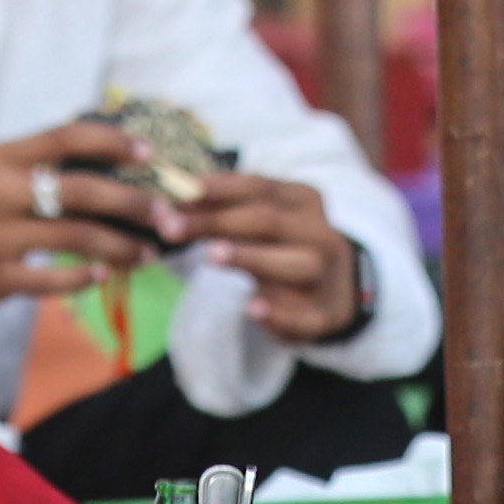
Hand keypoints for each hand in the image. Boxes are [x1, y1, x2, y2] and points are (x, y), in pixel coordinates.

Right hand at [0, 122, 167, 325]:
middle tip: (170, 215)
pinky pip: (51, 280)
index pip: (66, 136)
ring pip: (77, 237)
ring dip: (122, 247)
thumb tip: (92, 164)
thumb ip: (26, 169)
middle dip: (136, 202)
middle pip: (84, 189)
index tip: (150, 150)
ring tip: (148, 253)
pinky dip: (82, 278)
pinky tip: (100, 277)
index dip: (114, 140)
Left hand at [178, 168, 365, 346]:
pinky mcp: (325, 315)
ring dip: (253, 257)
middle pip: (268, 222)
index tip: (175, 191)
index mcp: (303, 201)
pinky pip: (306, 316)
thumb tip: (166, 205)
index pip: (258, 187)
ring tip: (213, 256)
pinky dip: (280, 313)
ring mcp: (327, 276)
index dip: (216, 188)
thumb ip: (222, 212)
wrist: (337, 291)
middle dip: (216, 222)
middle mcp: (320, 233)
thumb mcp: (262, 222)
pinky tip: (252, 308)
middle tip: (170, 227)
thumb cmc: (284, 247)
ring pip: (297, 263)